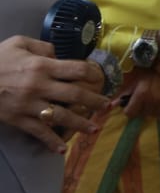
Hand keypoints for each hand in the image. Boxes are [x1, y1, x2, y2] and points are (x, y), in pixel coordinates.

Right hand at [0, 35, 109, 151]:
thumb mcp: (18, 43)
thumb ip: (42, 46)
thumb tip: (58, 54)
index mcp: (42, 65)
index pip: (77, 70)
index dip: (93, 74)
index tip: (101, 78)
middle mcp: (40, 86)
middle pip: (75, 94)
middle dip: (95, 101)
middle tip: (108, 106)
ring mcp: (29, 105)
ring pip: (61, 116)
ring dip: (80, 124)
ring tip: (94, 129)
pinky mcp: (18, 119)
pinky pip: (38, 132)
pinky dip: (51, 142)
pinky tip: (62, 149)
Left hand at [120, 71, 159, 118]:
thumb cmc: (151, 72)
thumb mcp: (136, 80)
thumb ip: (125, 93)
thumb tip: (111, 105)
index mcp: (142, 93)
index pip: (129, 113)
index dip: (130, 108)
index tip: (132, 103)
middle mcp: (154, 100)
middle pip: (141, 114)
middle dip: (141, 108)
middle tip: (145, 98)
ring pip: (152, 115)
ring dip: (151, 110)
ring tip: (154, 99)